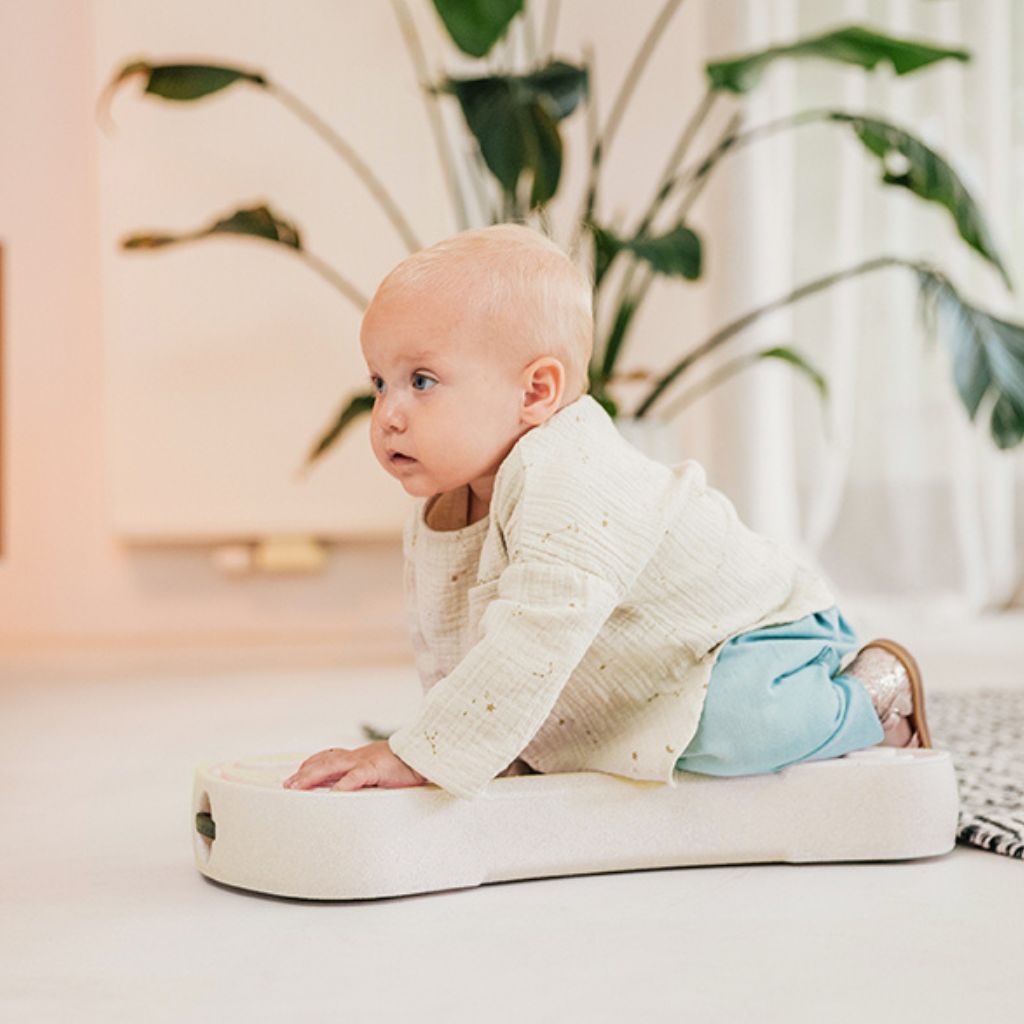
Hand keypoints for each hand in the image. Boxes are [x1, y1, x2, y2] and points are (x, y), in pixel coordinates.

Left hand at [282, 741, 428, 792]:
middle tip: (287, 785)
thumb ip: (364, 778)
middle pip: (323, 761)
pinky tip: (332, 794)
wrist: (427, 755)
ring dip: (312, 776)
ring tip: (297, 787)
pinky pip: (355, 777)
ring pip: (331, 766)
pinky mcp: (376, 768)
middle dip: (304, 773)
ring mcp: (365, 761)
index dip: (311, 765)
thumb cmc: (407, 766)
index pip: (328, 757)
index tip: (296, 775)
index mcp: (359, 757)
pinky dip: (342, 786)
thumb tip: (347, 792)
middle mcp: (357, 756)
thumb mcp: (380, 771)